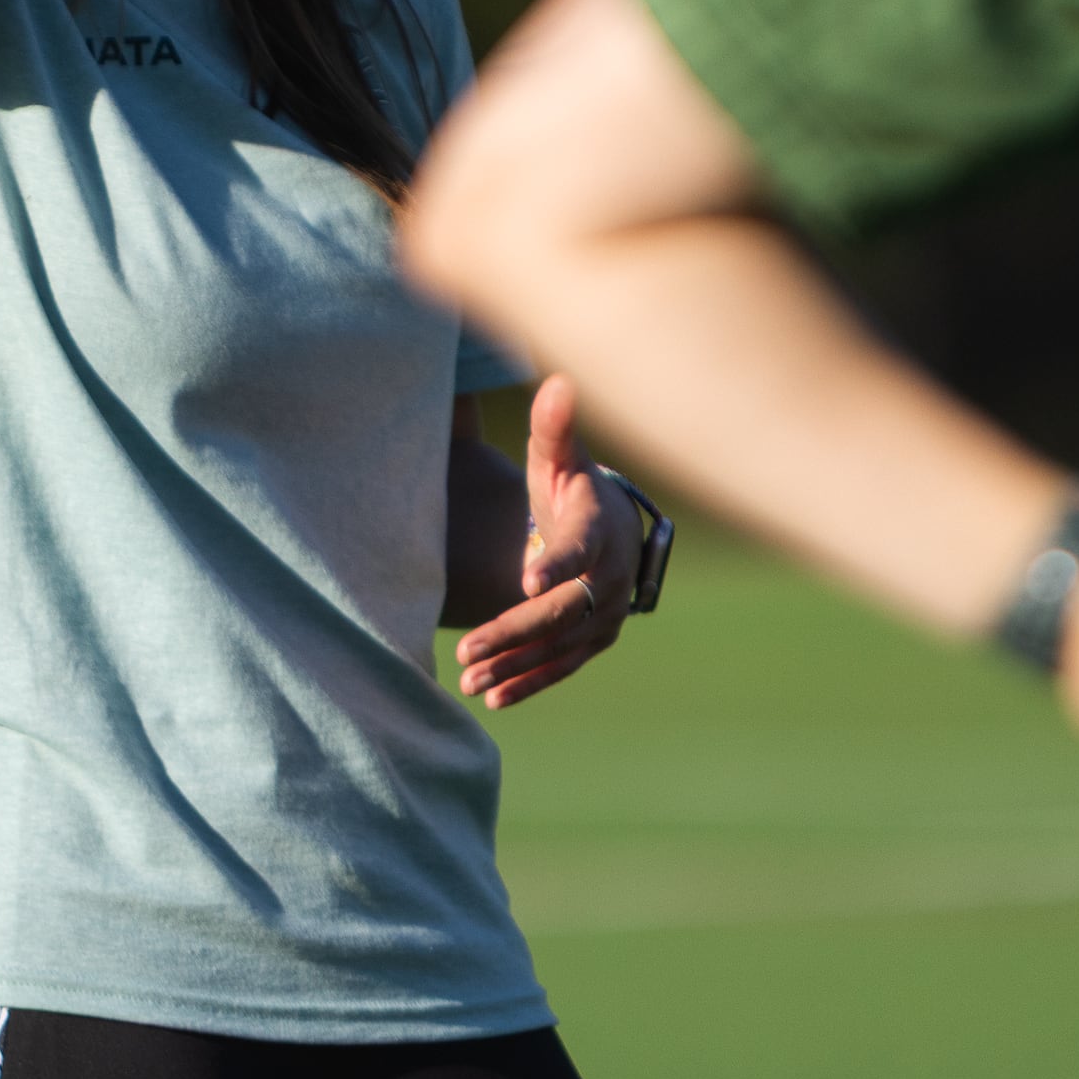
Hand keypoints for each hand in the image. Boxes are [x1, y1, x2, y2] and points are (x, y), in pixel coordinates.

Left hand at [453, 376, 637, 709]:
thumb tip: (557, 381)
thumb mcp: (558, 455)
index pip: (579, 548)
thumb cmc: (570, 483)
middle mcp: (610, 577)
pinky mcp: (596, 639)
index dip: (556, 563)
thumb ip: (552, 426)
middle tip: (469, 647)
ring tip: (468, 678)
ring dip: (515, 664)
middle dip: (515, 630)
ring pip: (559, 645)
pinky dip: (530, 682)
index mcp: (598, 526)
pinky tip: (493, 697)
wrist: (610, 526)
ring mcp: (606, 614)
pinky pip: (563, 665)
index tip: (525, 579)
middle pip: (561, 609)